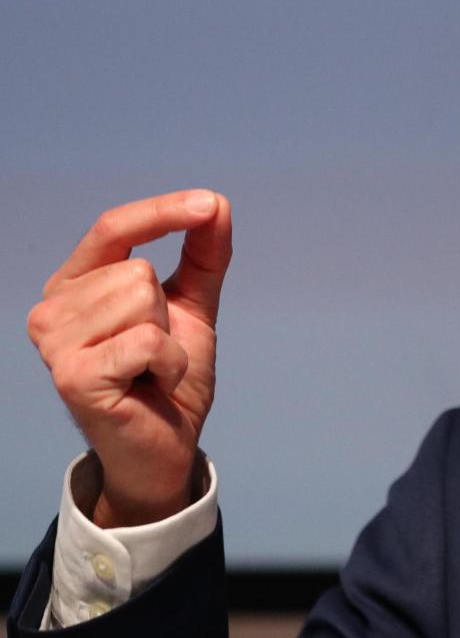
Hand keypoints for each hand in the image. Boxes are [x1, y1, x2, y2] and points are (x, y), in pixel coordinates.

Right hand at [26, 189, 231, 526]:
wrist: (166, 446)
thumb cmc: (168, 376)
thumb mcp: (191, 305)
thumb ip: (203, 255)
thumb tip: (217, 203)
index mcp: (75, 284)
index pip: (113, 227)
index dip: (163, 211)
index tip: (209, 203)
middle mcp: (53, 309)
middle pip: (139, 269)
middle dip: (167, 312)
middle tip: (154, 353)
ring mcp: (56, 344)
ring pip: (142, 300)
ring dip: (168, 341)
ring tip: (149, 370)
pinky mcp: (74, 376)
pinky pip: (148, 340)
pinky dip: (169, 364)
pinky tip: (149, 387)